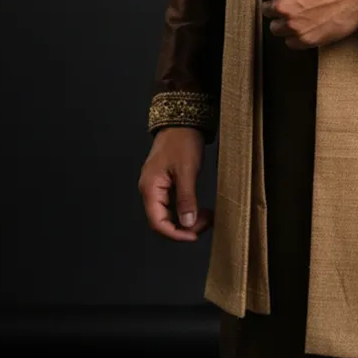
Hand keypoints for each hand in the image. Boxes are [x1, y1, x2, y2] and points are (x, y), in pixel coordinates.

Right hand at [138, 127, 213, 241]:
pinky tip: (201, 210)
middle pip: (163, 221)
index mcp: (150, 188)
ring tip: (207, 217)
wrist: (182, 121)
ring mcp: (158, 187)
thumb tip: (187, 223)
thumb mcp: (187, 170)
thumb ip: (186, 198)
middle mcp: (150, 190)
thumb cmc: (182, 141)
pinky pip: (174, 204)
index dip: (175, 234)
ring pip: (169, 214)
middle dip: (184, 227)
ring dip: (187, 220)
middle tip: (206, 223)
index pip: (158, 222)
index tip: (195, 235)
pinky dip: (187, 210)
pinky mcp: (166, 184)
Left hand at [249, 0, 357, 49]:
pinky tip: (310, 22)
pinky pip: (289, 42)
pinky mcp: (305, 40)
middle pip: (265, 9)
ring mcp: (293, 25)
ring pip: (275, 28)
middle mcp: (282, 5)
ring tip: (304, 10)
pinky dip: (296, 34)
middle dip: (277, 3)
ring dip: (285, 20)